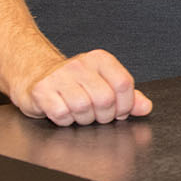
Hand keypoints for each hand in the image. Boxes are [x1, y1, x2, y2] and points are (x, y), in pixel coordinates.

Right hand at [10, 49, 150, 125]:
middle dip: (104, 116)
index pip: (123, 83)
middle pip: (105, 99)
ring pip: (83, 108)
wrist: (35, 76)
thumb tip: (146, 107)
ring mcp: (59, 76)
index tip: (119, 112)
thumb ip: (127, 96)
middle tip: (97, 115)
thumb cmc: (74, 83)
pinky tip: (64, 113)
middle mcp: (80, 64)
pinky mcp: (41, 90)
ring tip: (80, 113)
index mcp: (100, 60)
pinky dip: (65, 120)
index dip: (125, 105)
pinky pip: (62, 114)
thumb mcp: (104, 84)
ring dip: (84, 119)